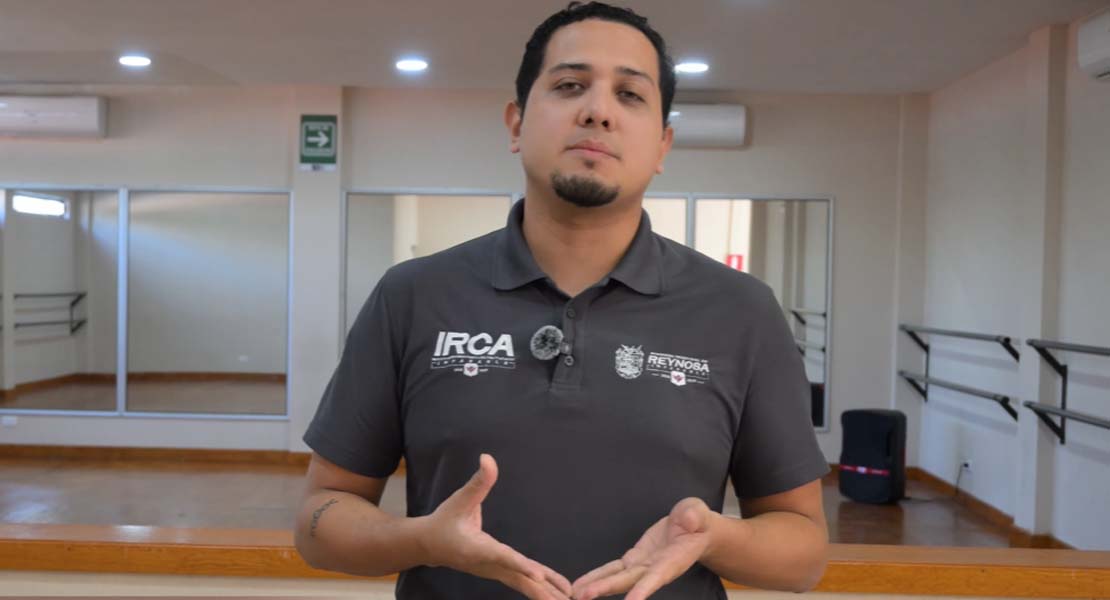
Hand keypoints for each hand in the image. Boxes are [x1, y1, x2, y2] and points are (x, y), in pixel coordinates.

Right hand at [422, 453, 573, 599]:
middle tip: (566, 599)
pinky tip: (558, 595)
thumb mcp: (459, 499)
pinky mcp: (499, 573)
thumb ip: (478, 482)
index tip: (538, 575)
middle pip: (519, 579)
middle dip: (542, 590)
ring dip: (546, 593)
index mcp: (477, 549)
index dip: (520, 565)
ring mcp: (494, 572)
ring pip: (523, 585)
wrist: (428, 545)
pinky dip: (540, 590)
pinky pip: (522, 584)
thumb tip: (488, 458)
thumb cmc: (444, 521)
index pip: (502, 557)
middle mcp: (488, 565)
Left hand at [571, 497, 715, 599]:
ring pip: (618, 578)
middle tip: (584, 595)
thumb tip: (688, 519)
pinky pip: (614, 569)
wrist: (694, 529)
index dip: (644, 588)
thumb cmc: (697, 521)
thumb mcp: (698, 513)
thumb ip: (693, 516)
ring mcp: (644, 566)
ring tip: (576, 594)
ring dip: (597, 586)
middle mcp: (656, 568)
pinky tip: (581, 585)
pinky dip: (598, 576)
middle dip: (607, 587)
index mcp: (674, 560)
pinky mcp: (635, 559)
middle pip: (629, 581)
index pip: (657, 576)